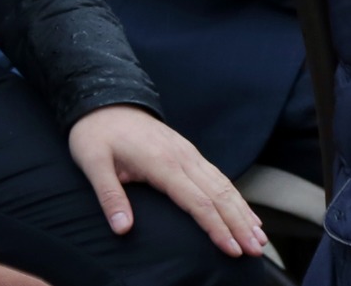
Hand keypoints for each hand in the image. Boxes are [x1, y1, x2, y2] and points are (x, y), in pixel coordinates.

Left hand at [67, 105, 265, 257]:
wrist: (103, 100)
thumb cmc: (95, 133)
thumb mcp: (91, 162)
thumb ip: (109, 195)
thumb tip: (121, 228)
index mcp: (161, 162)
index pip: (196, 201)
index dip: (216, 227)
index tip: (231, 249)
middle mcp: (181, 157)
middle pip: (218, 195)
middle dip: (239, 224)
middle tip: (255, 250)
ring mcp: (188, 153)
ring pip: (224, 185)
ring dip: (243, 212)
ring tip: (259, 239)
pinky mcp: (188, 152)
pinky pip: (218, 176)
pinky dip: (236, 197)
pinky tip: (246, 213)